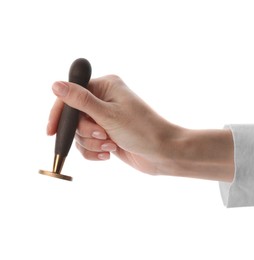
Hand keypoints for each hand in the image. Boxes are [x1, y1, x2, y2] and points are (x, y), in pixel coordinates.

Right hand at [47, 75, 233, 180]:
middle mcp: (104, 101)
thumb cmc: (141, 130)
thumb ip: (80, 100)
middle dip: (85, 132)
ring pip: (80, 133)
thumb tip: (55, 84)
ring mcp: (105, 119)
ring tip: (111, 145)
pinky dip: (95, 152)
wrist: (163, 153)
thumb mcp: (108, 114)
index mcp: (106, 87)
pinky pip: (88, 144)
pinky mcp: (107, 135)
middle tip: (103, 135)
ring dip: (92, 143)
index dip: (59, 114)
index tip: (51, 132)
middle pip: (74, 117)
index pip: (71, 96)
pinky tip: (109, 153)